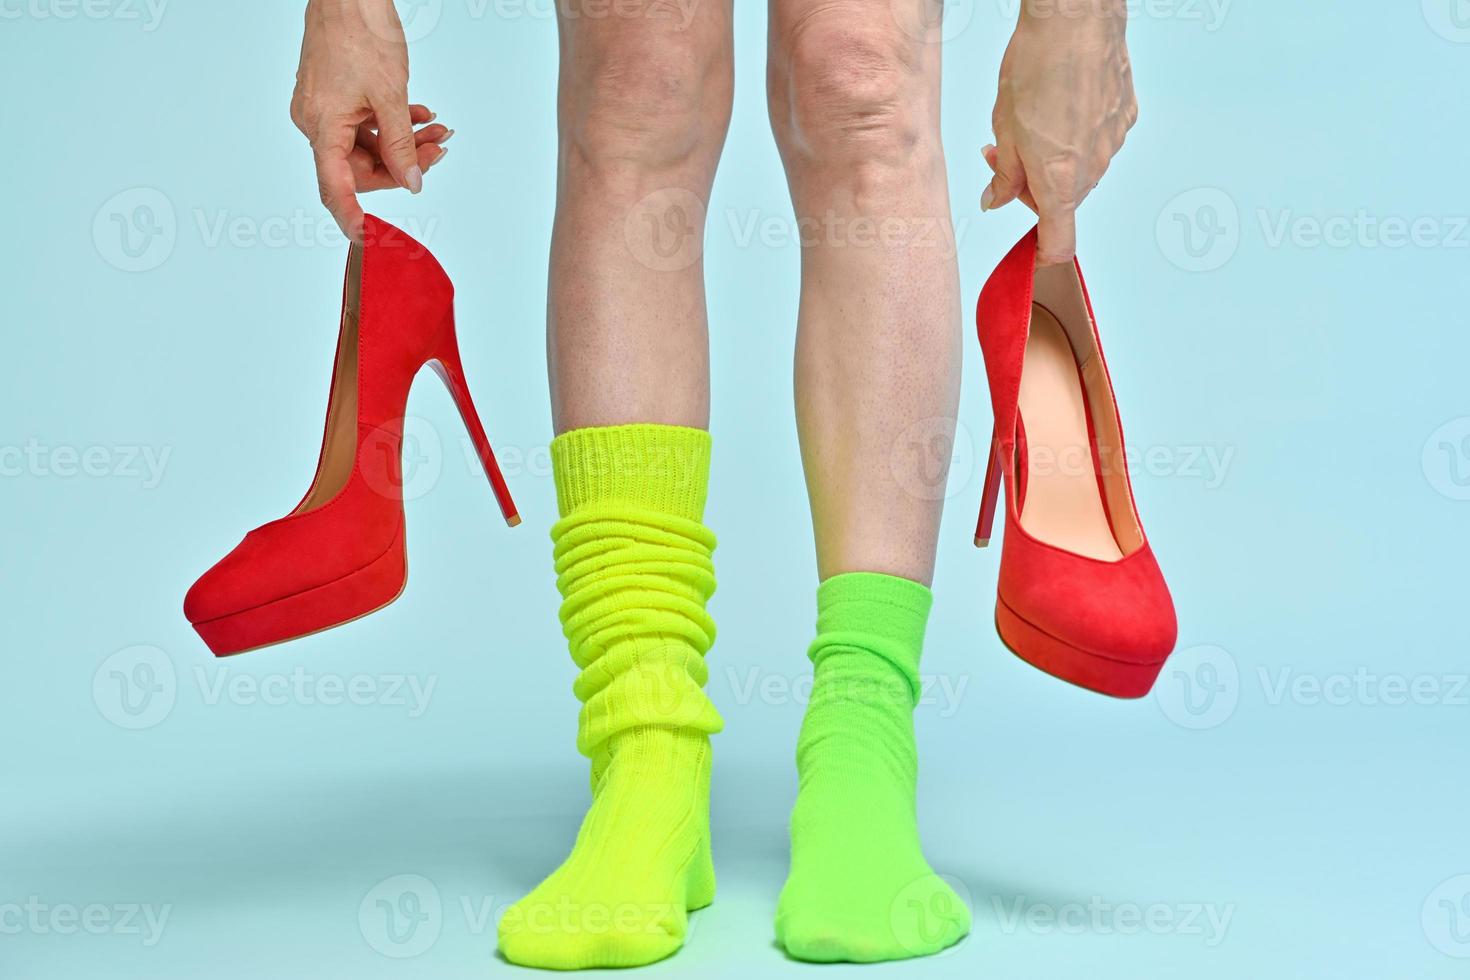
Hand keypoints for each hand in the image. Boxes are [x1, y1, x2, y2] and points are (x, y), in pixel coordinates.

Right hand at [290, 0, 453, 240]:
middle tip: (438, 152)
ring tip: (438, 132)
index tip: (368, 239)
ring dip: (405, 143)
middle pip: (361, 168)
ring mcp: (324, 110)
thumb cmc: (360, 31)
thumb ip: (402, 145)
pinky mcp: (335, 99)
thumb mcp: (391, 96)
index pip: (335, 187)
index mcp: (322, 126)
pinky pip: (365, 126)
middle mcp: (316, 122)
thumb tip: (412, 182)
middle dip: (403, 165)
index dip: (351, 216)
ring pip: (368, 145)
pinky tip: (421, 116)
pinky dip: (393, 125)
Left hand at [982, 1, 1137, 264]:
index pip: (1059, 243)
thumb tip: (996, 200)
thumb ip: (1003, 175)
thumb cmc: (1037, 66)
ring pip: (1080, 169)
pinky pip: (1098, 141)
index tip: (1029, 252)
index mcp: (1059, 181)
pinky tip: (1061, 102)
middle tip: (1003, 158)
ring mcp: (1115, 142)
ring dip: (1054, 160)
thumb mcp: (1004, 128)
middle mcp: (1094, 168)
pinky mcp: (1127, 115)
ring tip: (1028, 122)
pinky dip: (1077, 135)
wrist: (1077, 18)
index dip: (1042, 254)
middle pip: (1063, 200)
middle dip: (1032, 188)